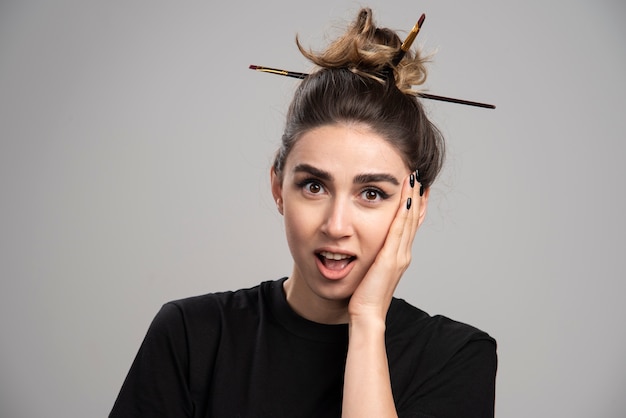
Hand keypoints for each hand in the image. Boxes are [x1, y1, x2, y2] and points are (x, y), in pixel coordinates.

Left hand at [348, 171, 427, 321]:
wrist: (367, 315)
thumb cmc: (365, 297)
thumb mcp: (371, 272)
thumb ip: (373, 258)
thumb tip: (365, 248)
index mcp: (398, 255)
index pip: (409, 224)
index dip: (413, 204)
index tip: (415, 186)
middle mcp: (403, 252)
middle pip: (414, 218)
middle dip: (417, 195)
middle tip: (419, 174)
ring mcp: (400, 254)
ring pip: (410, 220)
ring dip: (413, 197)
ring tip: (416, 177)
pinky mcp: (391, 257)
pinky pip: (400, 228)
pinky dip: (404, 211)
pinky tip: (406, 196)